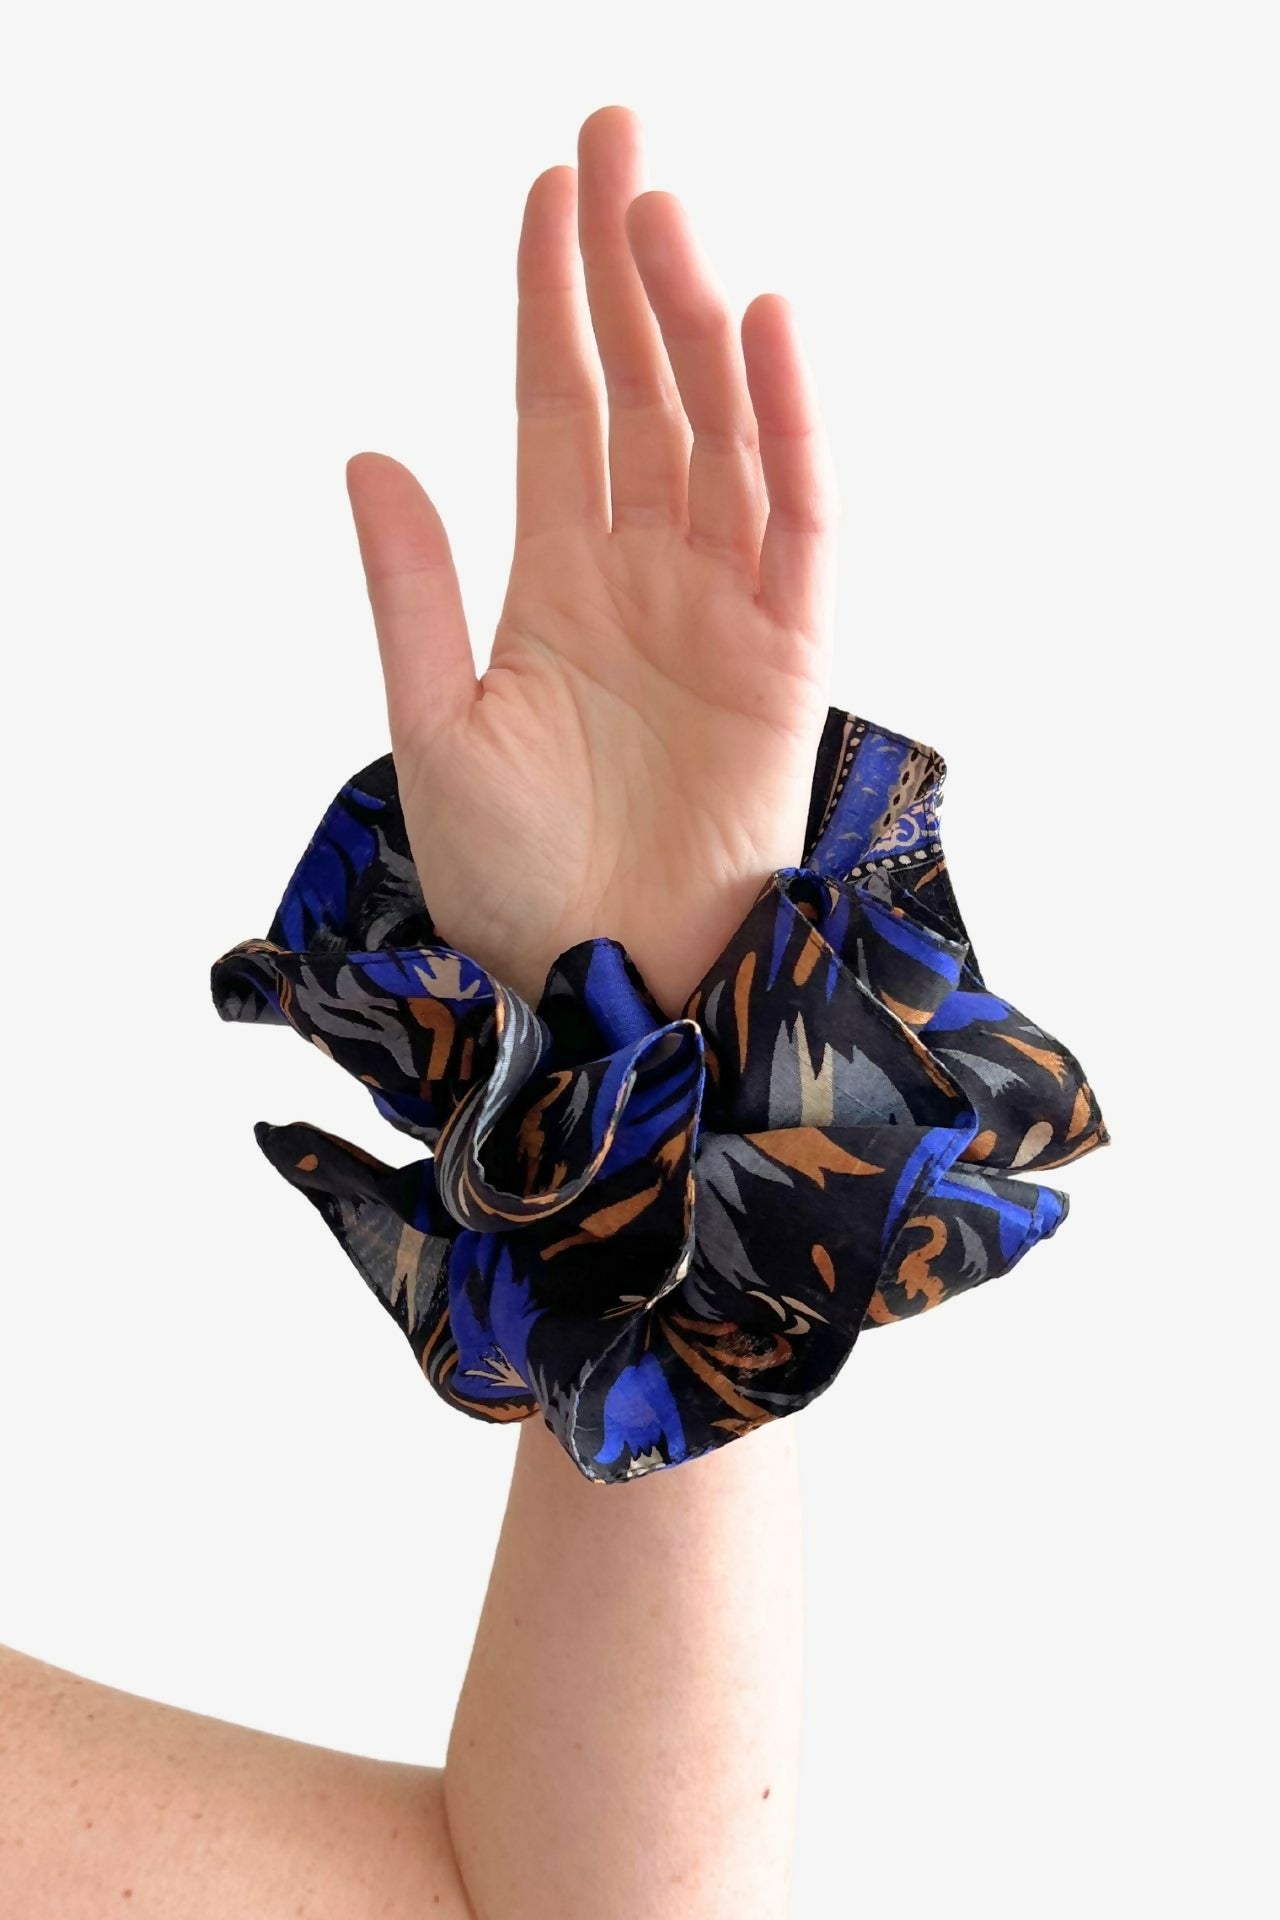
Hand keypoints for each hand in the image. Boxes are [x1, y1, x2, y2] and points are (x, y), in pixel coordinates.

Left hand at [346, 105, 838, 1014]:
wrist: (603, 983)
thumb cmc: (514, 880)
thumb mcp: (435, 723)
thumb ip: (413, 589)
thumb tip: (368, 453)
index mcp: (556, 582)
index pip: (559, 407)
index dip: (552, 299)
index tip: (546, 189)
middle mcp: (645, 572)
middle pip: (643, 388)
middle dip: (627, 265)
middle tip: (615, 137)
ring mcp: (721, 604)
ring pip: (717, 430)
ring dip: (693, 321)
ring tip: (661, 211)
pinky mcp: (788, 652)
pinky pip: (795, 519)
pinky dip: (784, 429)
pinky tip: (758, 332)